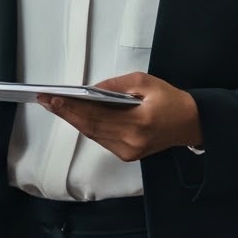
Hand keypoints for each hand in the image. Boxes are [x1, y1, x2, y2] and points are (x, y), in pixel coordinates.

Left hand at [33, 72, 201, 161]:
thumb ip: (116, 85)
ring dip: (74, 120)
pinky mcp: (128, 155)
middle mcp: (131, 141)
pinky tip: (75, 115)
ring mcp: (129, 152)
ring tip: (55, 106)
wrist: (191, 124)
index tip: (52, 98)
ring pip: (93, 135)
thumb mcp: (146, 82)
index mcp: (139, 122)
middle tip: (45, 101)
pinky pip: (101, 139)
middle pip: (90, 128)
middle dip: (66, 113)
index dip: (72, 107)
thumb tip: (90, 90)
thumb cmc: (170, 99)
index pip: (96, 116)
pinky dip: (87, 126)